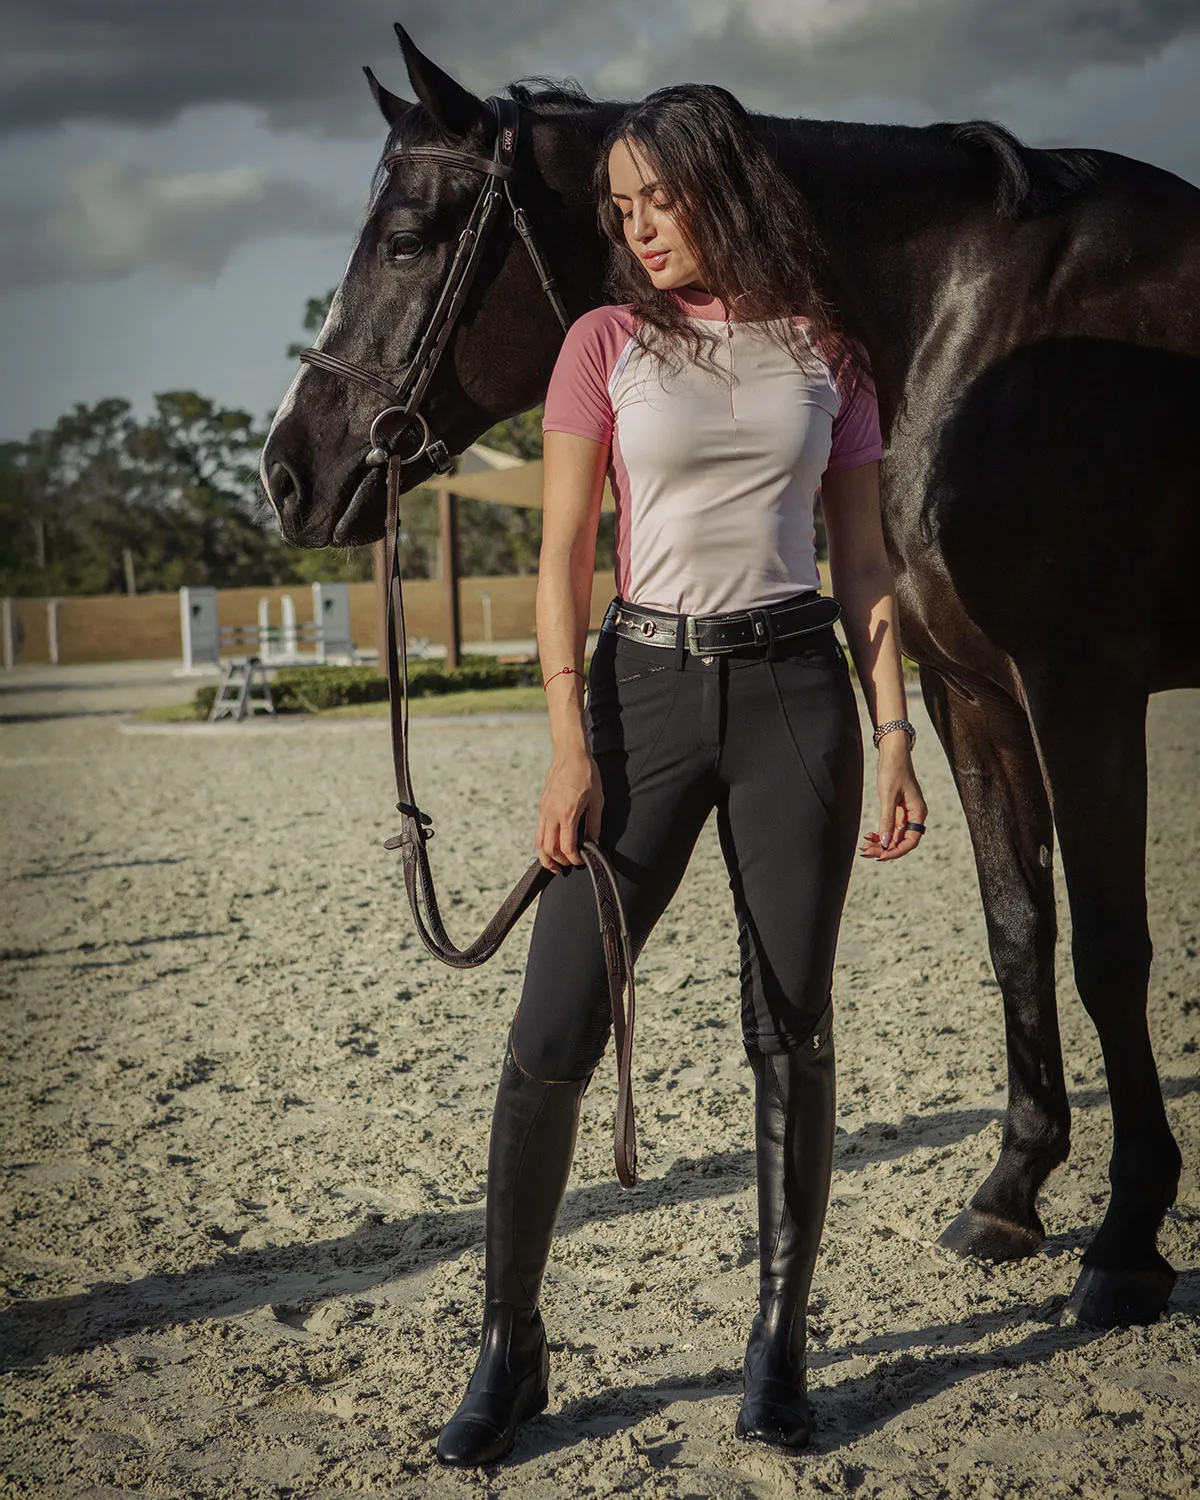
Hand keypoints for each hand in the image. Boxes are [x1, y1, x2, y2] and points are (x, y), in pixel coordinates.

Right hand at [536, 748, 602, 872]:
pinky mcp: (541, 806)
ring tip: (554, 865)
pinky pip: (539, 830)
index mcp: (567, 814)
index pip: (566, 847)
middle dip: (558, 862)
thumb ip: (594, 824)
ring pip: (538, 842)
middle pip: (548, 849)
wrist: (570, 754)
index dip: (574, 859)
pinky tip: (551, 846)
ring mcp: (544, 810)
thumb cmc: (586, 773)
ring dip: (545, 857)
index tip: (581, 861)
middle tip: (567, 867)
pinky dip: (543, 843)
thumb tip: (594, 842)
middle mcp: (551, 814)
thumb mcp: (597, 800)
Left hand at [860, 741, 926, 861]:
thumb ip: (887, 820)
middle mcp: (914, 815)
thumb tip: (886, 843)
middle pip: (902, 840)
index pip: (911, 841)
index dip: (897, 851)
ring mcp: (906, 814)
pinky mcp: (897, 810)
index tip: (881, 856)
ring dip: (881, 843)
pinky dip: (880, 833)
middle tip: (866, 852)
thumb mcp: (888, 796)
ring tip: (865, 847)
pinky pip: (891, 828)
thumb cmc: (893, 770)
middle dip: (885, 848)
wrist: (892, 753)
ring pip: (895, 836)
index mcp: (918, 812)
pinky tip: (869, 836)